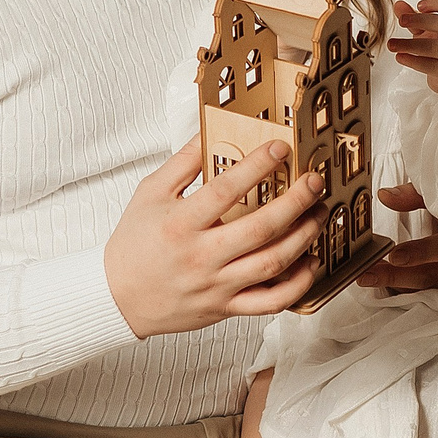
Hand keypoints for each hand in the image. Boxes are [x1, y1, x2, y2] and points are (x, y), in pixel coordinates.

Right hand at [103, 135, 325, 337]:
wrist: (118, 298)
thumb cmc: (133, 244)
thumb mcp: (150, 193)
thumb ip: (183, 162)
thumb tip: (210, 129)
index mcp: (181, 223)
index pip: (227, 189)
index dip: (259, 165)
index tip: (281, 148)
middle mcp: (201, 256)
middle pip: (261, 228)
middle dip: (296, 201)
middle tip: (314, 182)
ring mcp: (216, 285)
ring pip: (272, 263)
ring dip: (304, 237)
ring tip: (319, 214)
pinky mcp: (226, 308)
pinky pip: (270, 302)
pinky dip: (297, 284)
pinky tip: (311, 262)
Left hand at [360, 183, 437, 296]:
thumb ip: (416, 196)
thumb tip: (385, 196)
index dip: (421, 252)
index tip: (393, 255)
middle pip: (434, 275)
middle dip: (396, 277)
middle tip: (366, 274)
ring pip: (432, 290)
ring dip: (398, 286)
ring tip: (370, 278)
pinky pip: (435, 297)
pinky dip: (411, 292)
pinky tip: (387, 286)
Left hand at [390, 0, 437, 113]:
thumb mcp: (427, 30)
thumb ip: (413, 17)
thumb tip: (398, 5)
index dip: (437, 3)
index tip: (419, 5)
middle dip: (421, 20)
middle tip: (401, 20)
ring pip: (435, 47)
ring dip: (410, 45)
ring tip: (391, 44)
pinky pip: (431, 66)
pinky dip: (414, 61)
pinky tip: (400, 57)